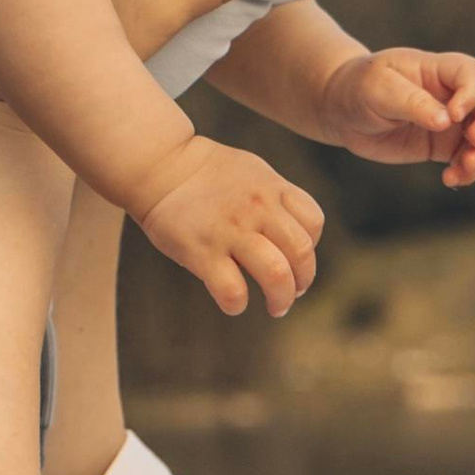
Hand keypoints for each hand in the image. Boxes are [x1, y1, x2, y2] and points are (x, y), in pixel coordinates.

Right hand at [130, 135, 323, 319]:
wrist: (161, 166)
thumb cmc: (206, 174)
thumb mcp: (253, 172)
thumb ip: (276, 200)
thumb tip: (292, 239)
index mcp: (272, 188)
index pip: (314, 223)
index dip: (311, 246)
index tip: (295, 258)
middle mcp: (257, 208)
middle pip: (301, 253)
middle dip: (303, 282)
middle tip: (293, 293)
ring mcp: (230, 230)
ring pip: (275, 274)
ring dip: (282, 299)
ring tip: (276, 307)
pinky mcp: (201, 251)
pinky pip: (232, 290)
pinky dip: (237, 304)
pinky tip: (233, 302)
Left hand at [321, 46, 474, 190]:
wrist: (342, 111)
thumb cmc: (359, 88)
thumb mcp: (378, 89)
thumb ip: (411, 103)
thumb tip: (446, 122)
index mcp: (437, 68)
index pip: (471, 73)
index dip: (472, 94)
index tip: (453, 116)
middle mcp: (451, 92)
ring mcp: (452, 120)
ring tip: (464, 169)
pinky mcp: (444, 145)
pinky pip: (469, 158)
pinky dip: (468, 172)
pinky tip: (451, 180)